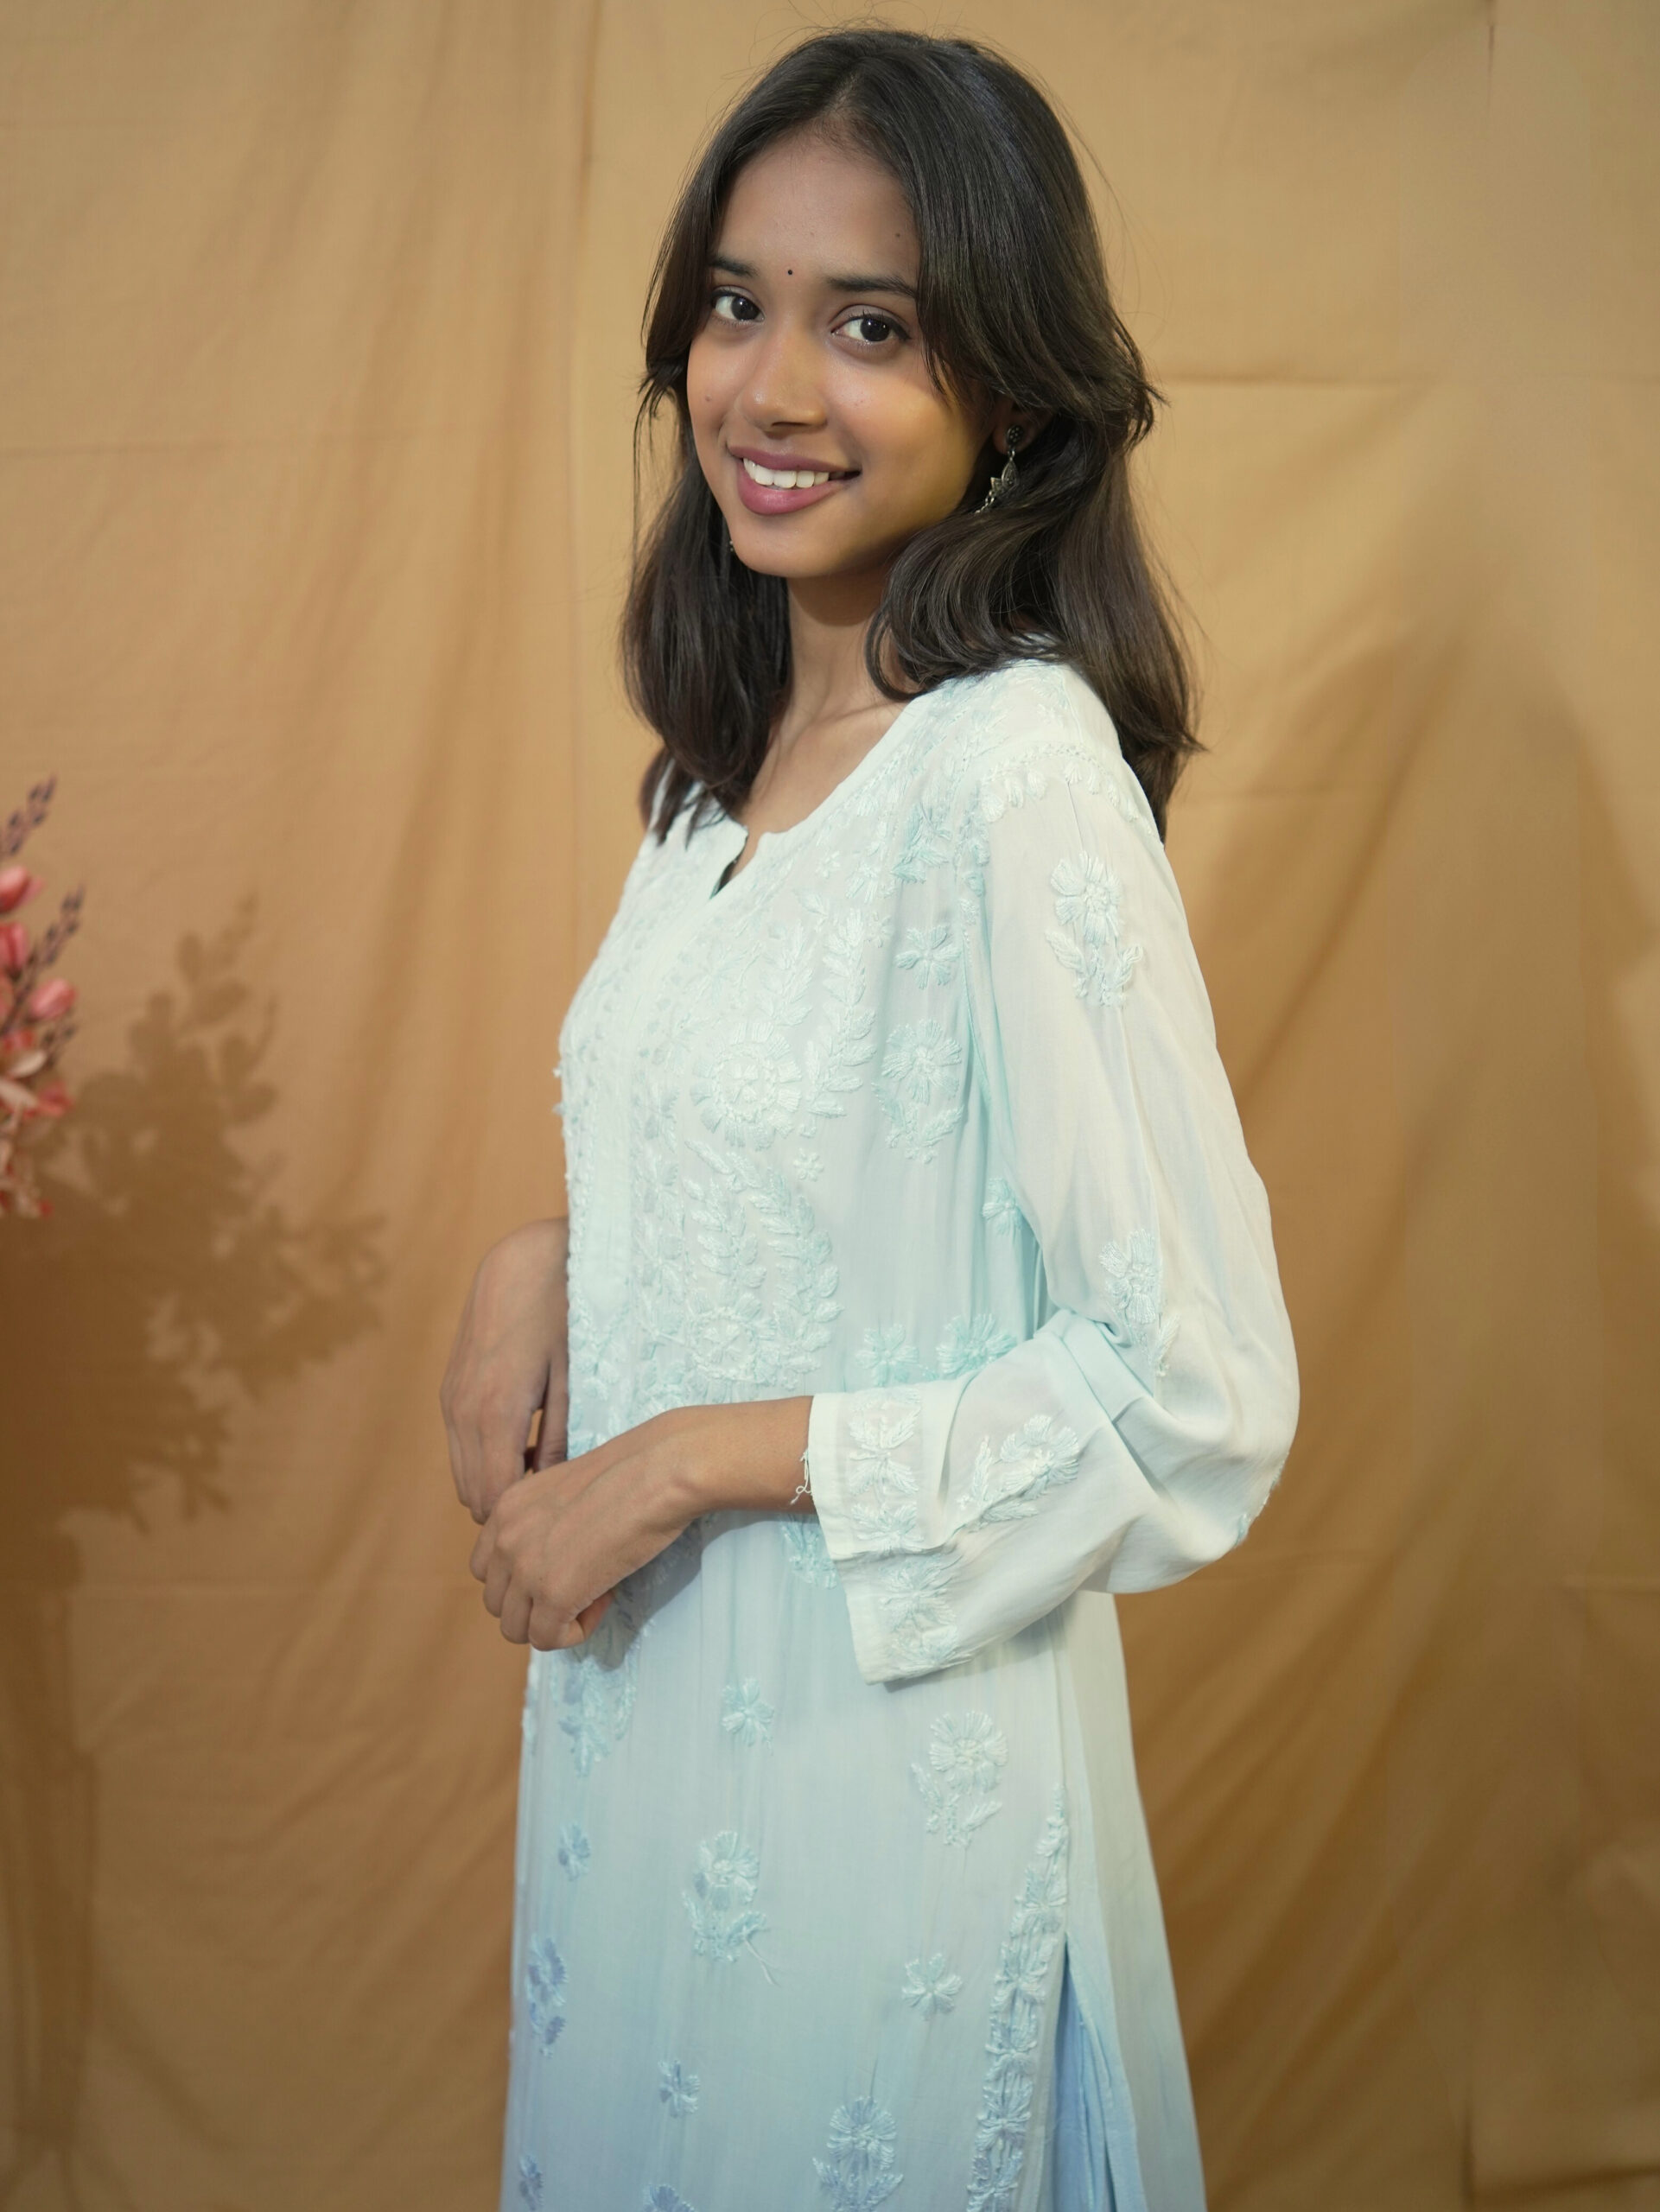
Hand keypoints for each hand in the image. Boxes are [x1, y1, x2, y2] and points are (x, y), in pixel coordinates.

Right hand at [440, 1217, 568, 1524]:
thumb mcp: (572, 1380)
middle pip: (474, 1494)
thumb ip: (560, 1439)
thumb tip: (551, 1487)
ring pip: (462, 1474)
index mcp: (496, 1413)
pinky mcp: (448, 1391)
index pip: (497, 1496)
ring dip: (495, 1484)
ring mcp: (450, 1401)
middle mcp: (463, 1411)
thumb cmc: (560, 1315)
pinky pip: (459, 1447)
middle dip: (509, 1508)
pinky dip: (485, 1460)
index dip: (525, 1516)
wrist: (522, 1263)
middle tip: (554, 1507)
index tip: (559, 1519)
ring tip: (543, 1477)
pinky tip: (524, 1448)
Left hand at [468, 1398, 812, 1648]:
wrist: (658, 1472)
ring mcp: (526, 1569)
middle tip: (583, 1581)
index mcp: (505, 1507)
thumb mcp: (564, 1489)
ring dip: (553, 1621)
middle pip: (498, 1603)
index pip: (486, 1568)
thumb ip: (543, 1522)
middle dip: (536, 1604)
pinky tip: (604, 1598)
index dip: (522, 1578)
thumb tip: (552, 1559)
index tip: (564, 1564)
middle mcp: (505, 1538)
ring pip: (516, 1629)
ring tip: (594, 1591)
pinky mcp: (554, 1596)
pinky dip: (576, 1630)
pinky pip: (548, 1639)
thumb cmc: (630, 1473)